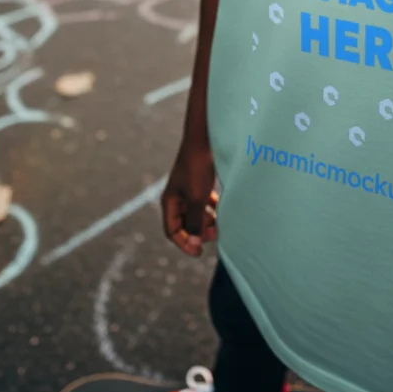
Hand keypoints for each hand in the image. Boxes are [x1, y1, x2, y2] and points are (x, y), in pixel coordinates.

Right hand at [161, 141, 217, 256]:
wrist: (204, 140)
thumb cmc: (197, 168)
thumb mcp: (197, 198)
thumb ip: (195, 221)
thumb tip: (195, 242)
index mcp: (170, 202)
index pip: (172, 231)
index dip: (184, 243)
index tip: (199, 251)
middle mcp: (176, 198)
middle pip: (184, 224)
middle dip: (198, 232)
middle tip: (216, 236)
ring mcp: (187, 190)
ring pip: (196, 214)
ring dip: (207, 222)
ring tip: (221, 225)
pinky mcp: (198, 183)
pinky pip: (203, 203)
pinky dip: (212, 209)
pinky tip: (223, 209)